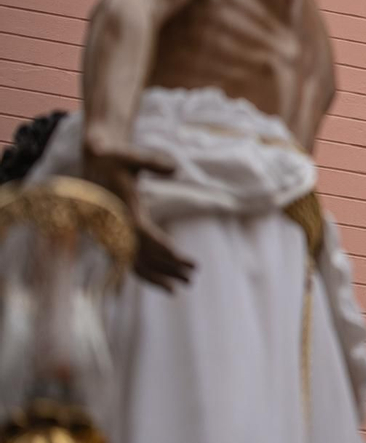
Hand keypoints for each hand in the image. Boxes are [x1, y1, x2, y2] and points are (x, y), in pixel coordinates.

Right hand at [81, 137, 192, 289]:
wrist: (94, 163)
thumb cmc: (116, 159)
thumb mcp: (133, 157)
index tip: (186, 260)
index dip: (165, 250)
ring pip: (135, 265)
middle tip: (194, 276)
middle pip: (143, 256)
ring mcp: (113, 236)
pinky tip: (165, 281)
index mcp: (121, 211)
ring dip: (159, 276)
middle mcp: (116, 228)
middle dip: (168, 269)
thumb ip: (153, 162)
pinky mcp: (115, 239)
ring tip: (183, 285)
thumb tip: (175, 169)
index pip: (145, 236)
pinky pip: (130, 262)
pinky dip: (147, 273)